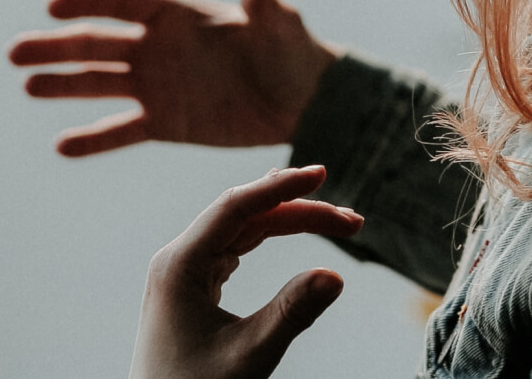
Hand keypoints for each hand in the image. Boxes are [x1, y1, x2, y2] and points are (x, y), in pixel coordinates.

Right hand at [9, 0, 340, 155]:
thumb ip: (264, 7)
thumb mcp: (280, 28)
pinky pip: (121, 131)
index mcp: (179, 16)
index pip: (123, 2)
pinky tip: (63, 146)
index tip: (54, 7)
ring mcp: (157, 86)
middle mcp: (158, 48)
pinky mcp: (164, 123)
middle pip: (97, 43)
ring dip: (63, 85)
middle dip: (57, 46)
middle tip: (16, 53)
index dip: (88, 1)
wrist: (302, 101)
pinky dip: (93, 139)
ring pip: (100, 84)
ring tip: (29, 86)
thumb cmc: (292, 53)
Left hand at [129, 165, 363, 378]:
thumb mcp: (247, 356)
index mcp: (179, 265)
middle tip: (353, 222)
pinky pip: (236, 245)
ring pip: (244, 228)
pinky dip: (270, 235)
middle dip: (300, 210)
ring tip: (337, 222)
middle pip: (246, 215)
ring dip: (291, 221)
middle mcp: (178, 259)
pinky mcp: (194, 285)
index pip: (237, 207)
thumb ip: (291, 314)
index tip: (321, 175)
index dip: (282, 187)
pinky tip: (288, 223)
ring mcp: (184, 271)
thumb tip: (336, 276)